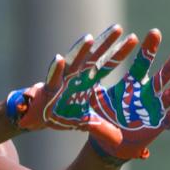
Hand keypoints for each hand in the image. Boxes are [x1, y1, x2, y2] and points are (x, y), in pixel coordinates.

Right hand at [7, 24, 138, 130]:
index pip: (106, 63)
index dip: (118, 52)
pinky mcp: (47, 89)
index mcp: (87, 80)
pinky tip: (57, 59)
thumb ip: (103, 128)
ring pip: (72, 62)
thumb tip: (120, 141)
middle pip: (93, 57)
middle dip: (104, 43)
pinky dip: (54, 70)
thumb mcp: (86, 122)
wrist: (37, 117)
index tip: (132, 39)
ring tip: (89, 38)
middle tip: (118, 28)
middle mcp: (76, 76)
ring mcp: (61, 80)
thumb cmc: (61, 113)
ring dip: (79, 51)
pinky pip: (51, 78)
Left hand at [88, 29, 169, 159]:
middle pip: (164, 74)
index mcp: (130, 85)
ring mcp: (155, 108)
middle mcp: (146, 93)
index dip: (149, 49)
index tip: (155, 32)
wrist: (108, 144)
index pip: (142, 63)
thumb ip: (86, 102)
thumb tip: (76, 96)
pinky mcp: (160, 124)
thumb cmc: (100, 122)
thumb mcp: (91, 110)